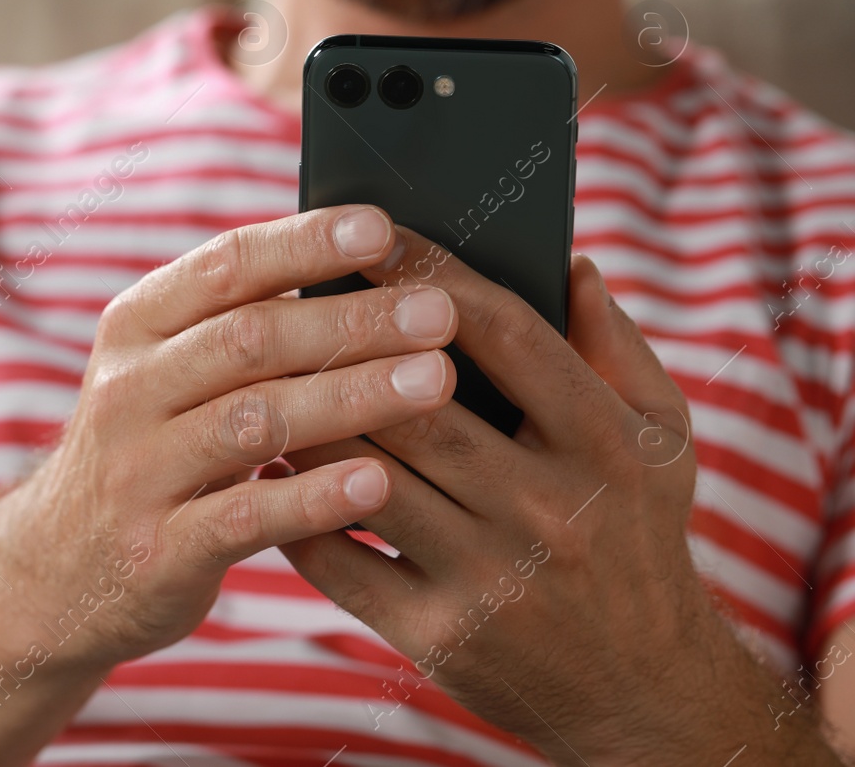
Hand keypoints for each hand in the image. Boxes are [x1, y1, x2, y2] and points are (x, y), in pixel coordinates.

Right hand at [0, 206, 458, 667]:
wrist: (58, 572)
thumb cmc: (148, 453)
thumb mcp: (163, 374)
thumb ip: (237, 327)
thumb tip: (366, 267)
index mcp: (135, 328)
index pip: (224, 267)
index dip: (303, 242)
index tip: (382, 229)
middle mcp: (127, 390)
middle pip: (249, 339)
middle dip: (351, 320)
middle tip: (440, 312)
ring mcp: (138, 472)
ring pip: (254, 421)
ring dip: (352, 396)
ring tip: (435, 382)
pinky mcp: (158, 551)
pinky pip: (246, 517)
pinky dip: (315, 497)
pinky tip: (379, 483)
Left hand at [280, 226, 709, 763]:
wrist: (644, 693)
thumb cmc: (639, 538)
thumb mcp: (662, 439)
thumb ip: (614, 347)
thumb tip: (569, 264)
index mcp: (605, 442)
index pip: (503, 332)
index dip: (430, 274)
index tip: (373, 236)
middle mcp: (552, 509)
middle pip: (414, 401)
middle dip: (344, 344)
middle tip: (288, 300)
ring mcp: (493, 577)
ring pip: (364, 474)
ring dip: (305, 422)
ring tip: (267, 379)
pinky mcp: (441, 636)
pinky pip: (338, 558)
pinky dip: (292, 509)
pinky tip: (272, 471)